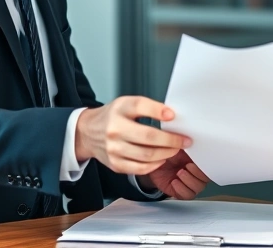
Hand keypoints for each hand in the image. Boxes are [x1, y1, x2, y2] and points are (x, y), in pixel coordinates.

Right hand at [75, 96, 190, 174]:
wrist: (88, 132)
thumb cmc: (112, 117)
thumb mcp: (126, 104)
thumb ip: (147, 108)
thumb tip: (172, 116)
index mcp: (119, 109)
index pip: (140, 107)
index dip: (158, 111)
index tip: (173, 115)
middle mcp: (114, 129)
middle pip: (148, 136)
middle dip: (171, 140)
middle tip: (184, 140)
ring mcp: (114, 149)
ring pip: (147, 155)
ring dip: (167, 153)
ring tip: (175, 149)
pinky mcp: (115, 164)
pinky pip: (140, 168)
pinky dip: (155, 165)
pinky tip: (161, 159)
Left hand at [139, 150, 209, 199]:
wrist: (149, 160)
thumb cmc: (163, 150)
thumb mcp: (176, 143)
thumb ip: (186, 143)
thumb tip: (193, 139)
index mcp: (197, 160)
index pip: (209, 167)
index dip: (204, 167)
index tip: (193, 162)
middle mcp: (195, 172)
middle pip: (205, 180)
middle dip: (197, 174)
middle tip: (186, 167)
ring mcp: (188, 182)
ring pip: (198, 188)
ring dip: (189, 181)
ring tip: (179, 173)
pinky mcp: (179, 191)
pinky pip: (187, 195)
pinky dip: (182, 189)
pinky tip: (174, 182)